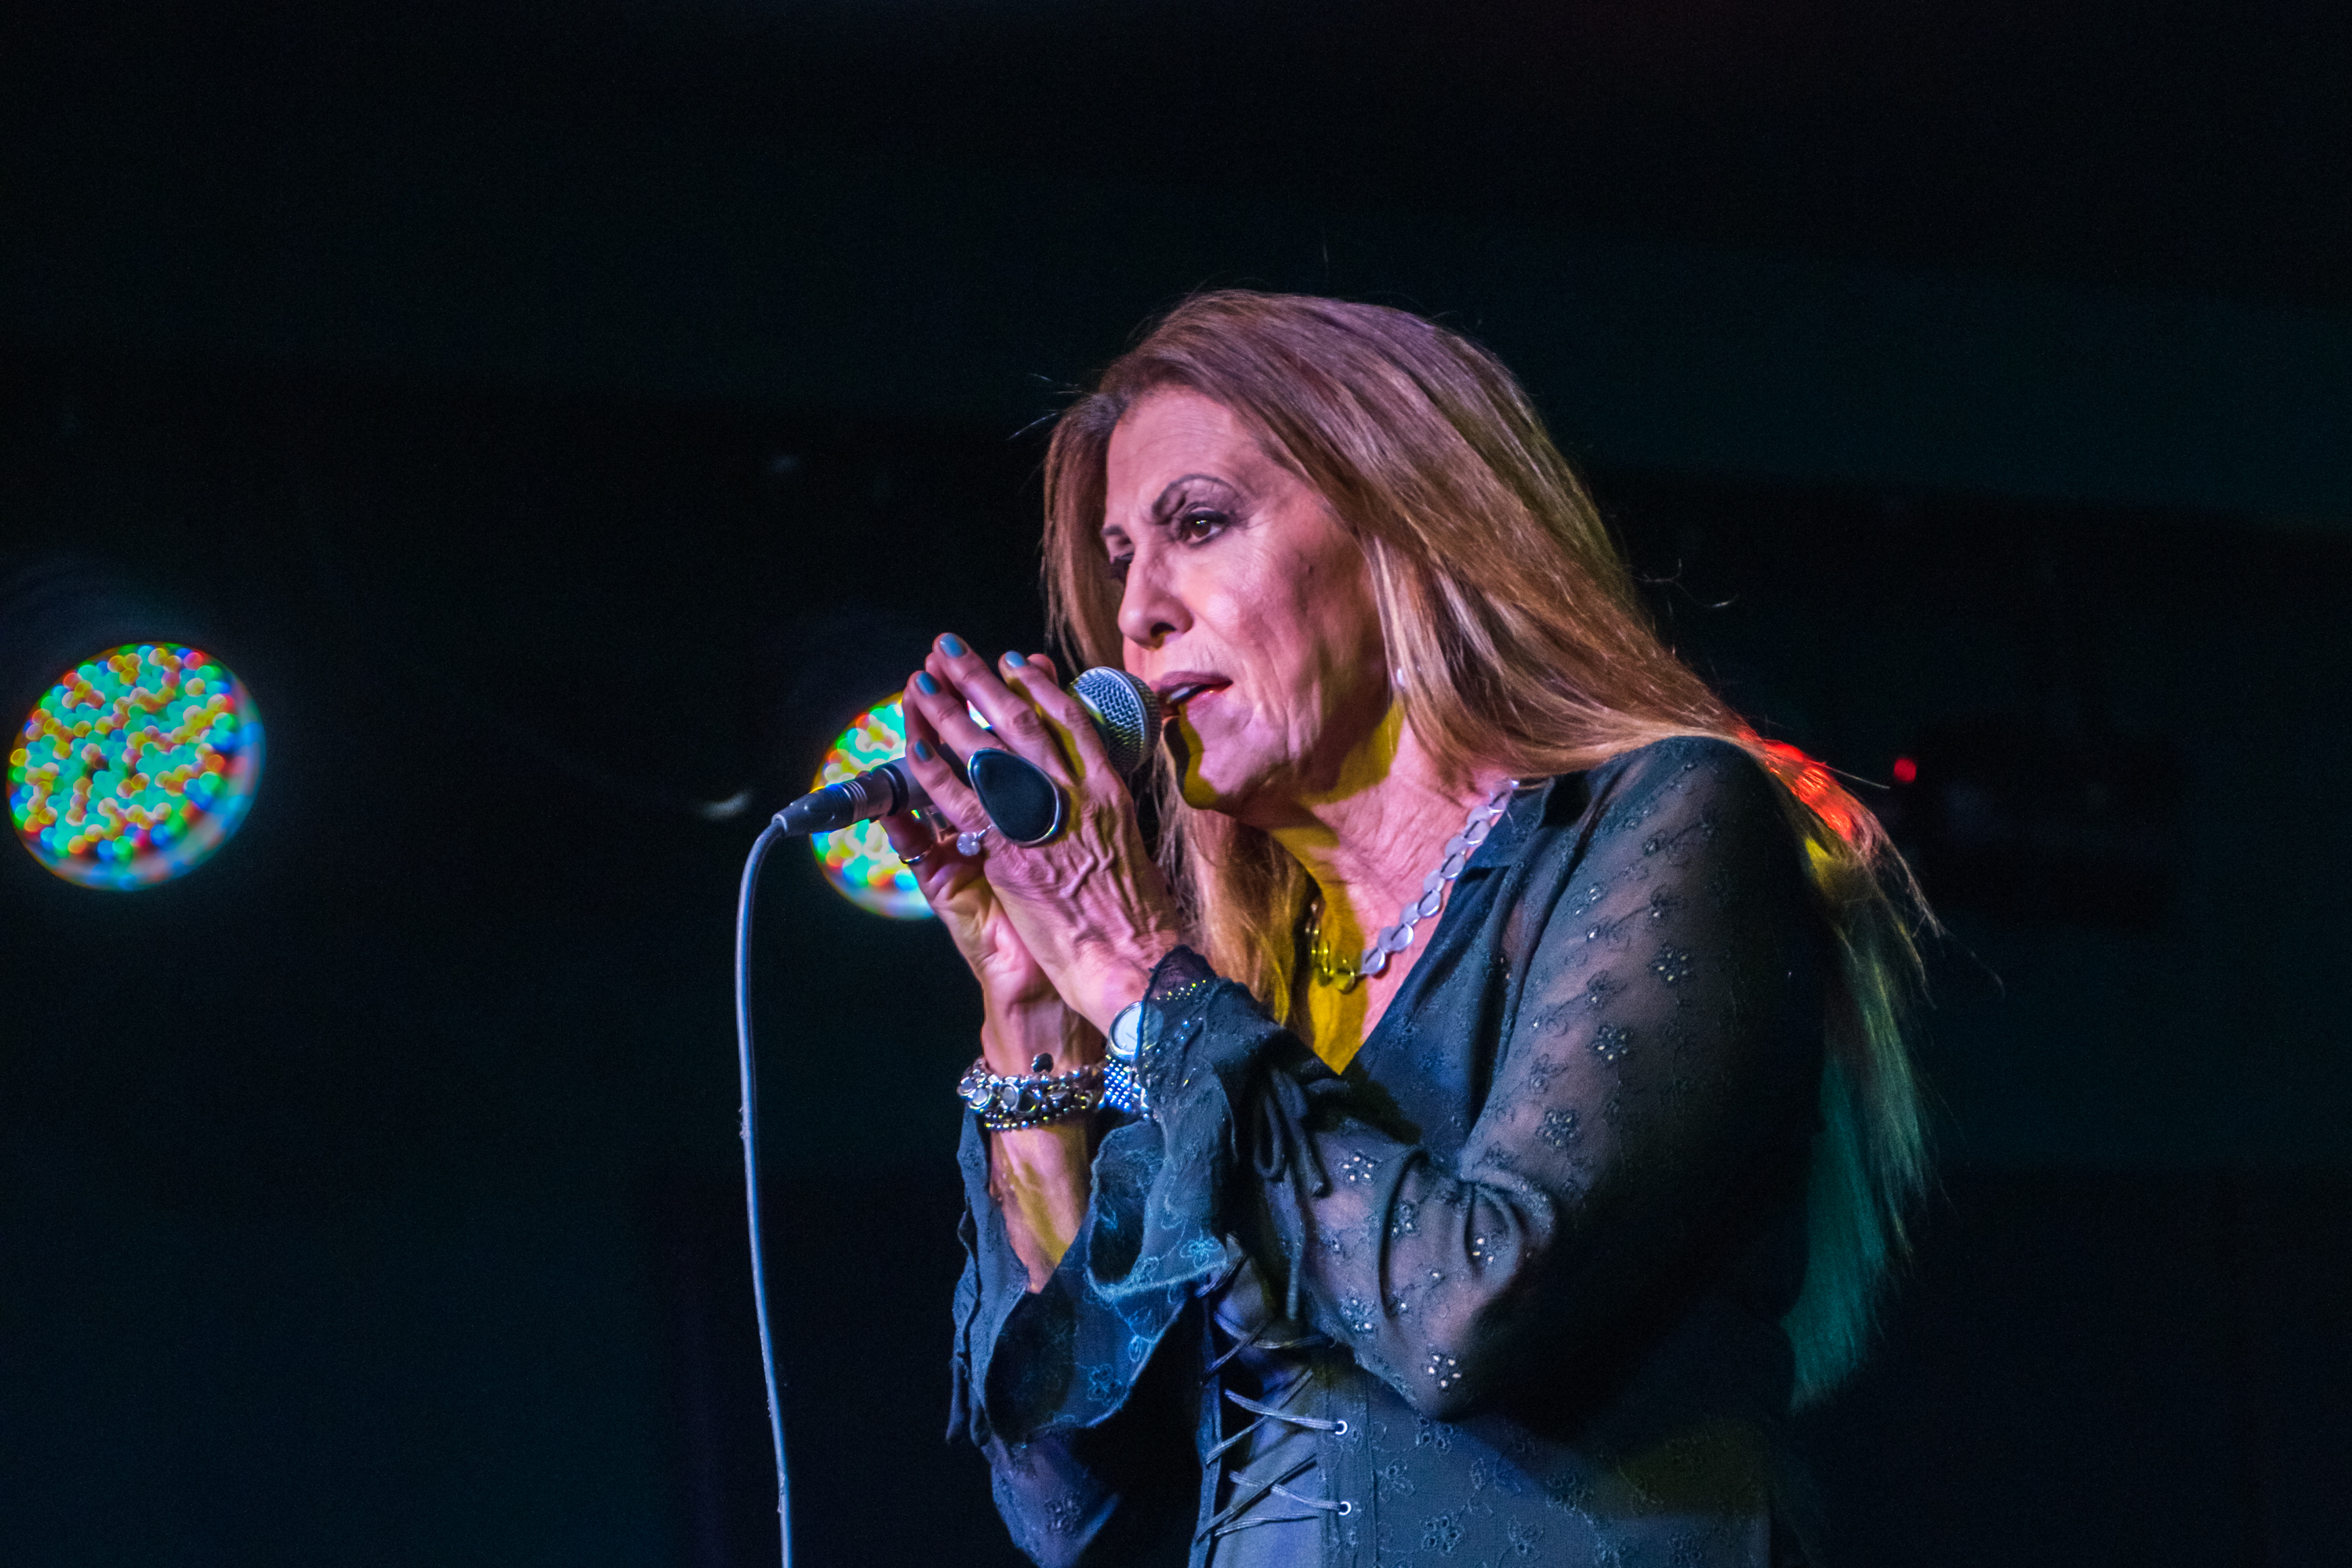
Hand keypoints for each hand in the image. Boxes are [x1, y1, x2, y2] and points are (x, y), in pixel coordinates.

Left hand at [900, 635, 1184, 1030]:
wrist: (1136, 962)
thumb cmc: (1136, 915)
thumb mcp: (1128, 845)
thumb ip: (1102, 810)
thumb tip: (1090, 788)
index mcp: (1109, 789)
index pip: (1069, 719)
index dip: (1036, 685)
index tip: (1011, 659)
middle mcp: (1077, 793)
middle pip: (1020, 719)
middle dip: (979, 679)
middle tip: (949, 649)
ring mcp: (1043, 820)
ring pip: (985, 751)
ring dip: (946, 713)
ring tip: (919, 684)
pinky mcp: (1012, 853)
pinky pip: (962, 802)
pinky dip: (934, 773)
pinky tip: (914, 749)